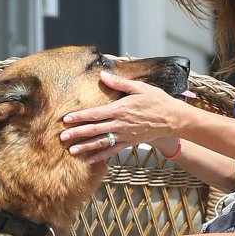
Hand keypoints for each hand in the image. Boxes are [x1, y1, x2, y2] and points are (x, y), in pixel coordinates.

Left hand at [60, 71, 180, 163]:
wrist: (172, 118)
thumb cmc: (156, 100)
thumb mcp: (139, 87)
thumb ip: (119, 83)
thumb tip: (102, 74)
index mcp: (120, 109)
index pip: (95, 114)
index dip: (79, 117)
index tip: (66, 119)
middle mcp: (120, 124)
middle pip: (94, 130)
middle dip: (77, 133)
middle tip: (61, 137)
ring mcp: (125, 135)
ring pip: (101, 142)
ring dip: (85, 147)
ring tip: (71, 151)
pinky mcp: (130, 143)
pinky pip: (113, 150)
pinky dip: (101, 156)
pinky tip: (90, 160)